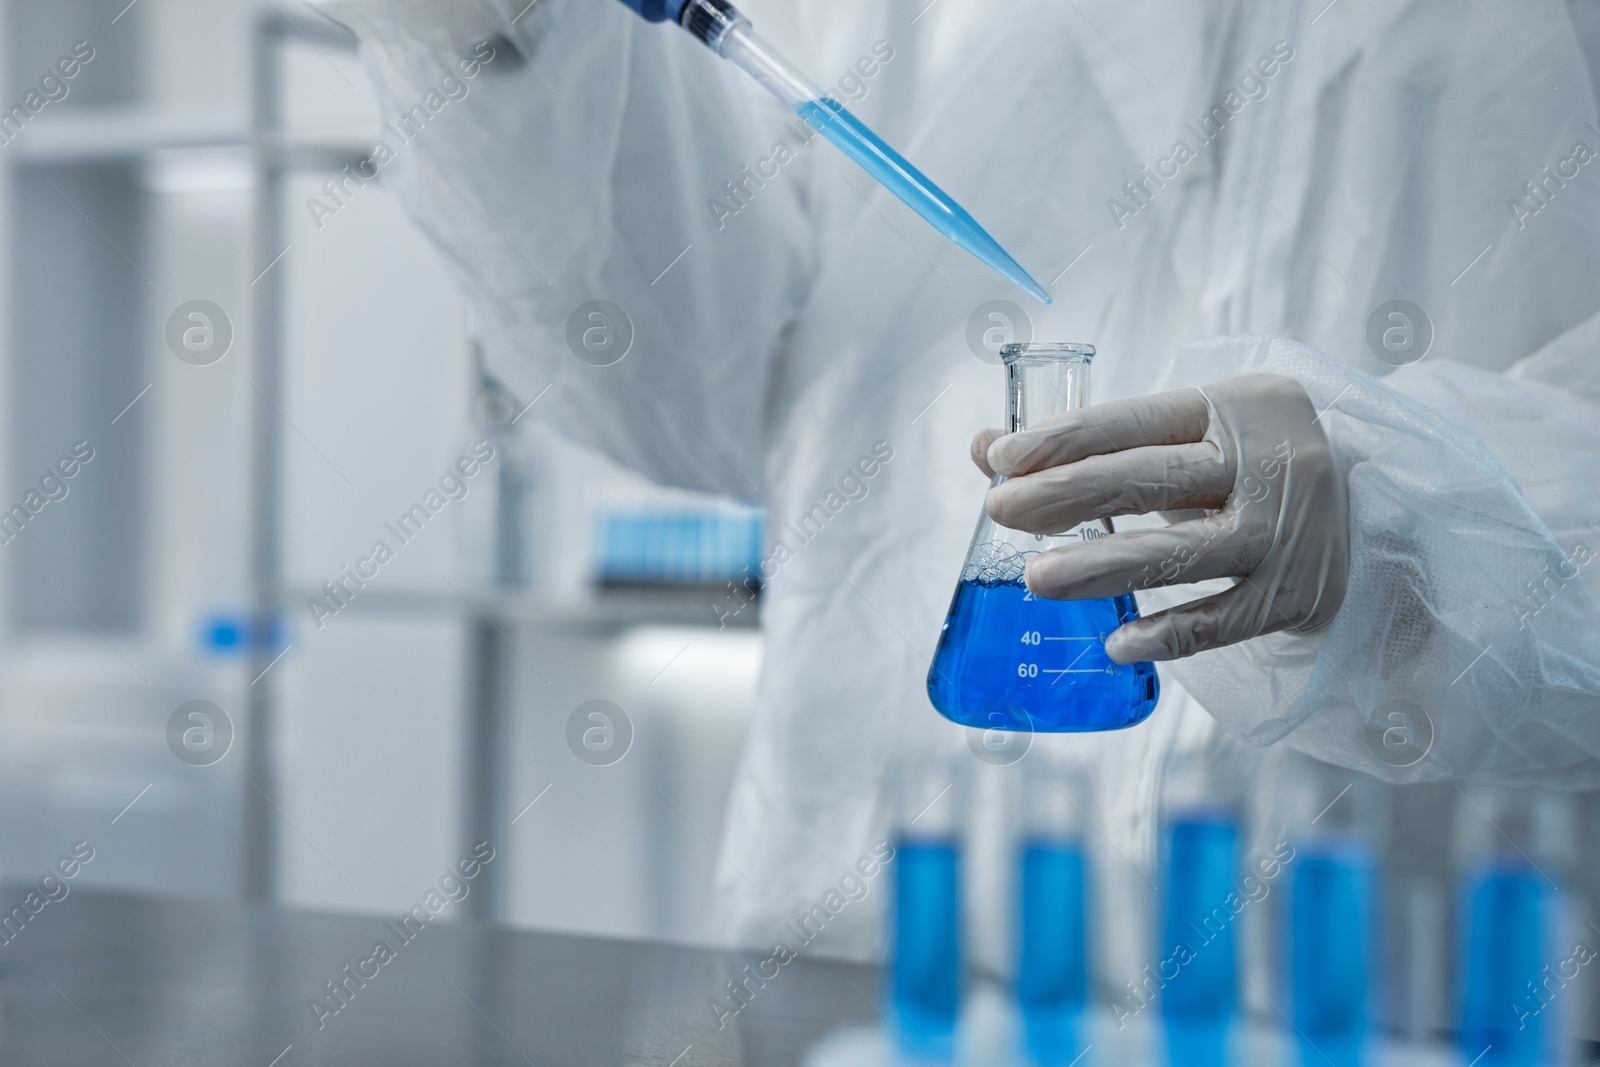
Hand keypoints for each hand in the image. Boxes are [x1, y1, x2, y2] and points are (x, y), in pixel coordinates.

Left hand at [971, 374, 1349, 663]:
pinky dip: (1170, 634)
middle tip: (1000, 510)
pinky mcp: (1300, 593)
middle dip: (1068, 494)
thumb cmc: (1249, 466)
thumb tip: (984, 449)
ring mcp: (1287, 532)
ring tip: (1035, 580)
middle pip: (1155, 479)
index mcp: (1237, 406)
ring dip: (1103, 566)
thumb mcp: (1186, 435)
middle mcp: (1270, 462)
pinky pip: (1226, 620)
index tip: (1001, 458)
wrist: (1376, 507)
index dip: (1067, 438)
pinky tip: (1115, 642)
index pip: (1139, 419)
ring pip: (1184, 552)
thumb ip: (1092, 442)